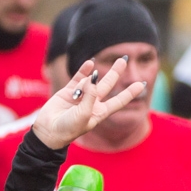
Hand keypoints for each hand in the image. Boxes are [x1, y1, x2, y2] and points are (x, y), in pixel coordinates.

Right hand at [31, 58, 148, 152]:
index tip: (142, 84)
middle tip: (124, 59)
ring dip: (88, 81)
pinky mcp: (68, 91)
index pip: (119, 100)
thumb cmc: (68, 128)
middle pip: (108, 85)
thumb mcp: (83, 114)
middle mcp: (93, 103)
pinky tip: (90, 63)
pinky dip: (84, 70)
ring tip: (77, 96)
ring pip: (91, 81)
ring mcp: (81, 96)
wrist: (48, 131)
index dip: (130, 92)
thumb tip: (93, 77)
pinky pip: (78, 77)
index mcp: (100, 112)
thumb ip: (89, 96)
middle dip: (116, 72)